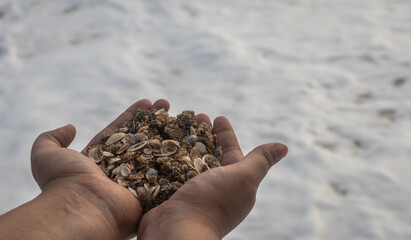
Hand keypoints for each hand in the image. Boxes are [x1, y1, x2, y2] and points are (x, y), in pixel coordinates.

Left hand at [29, 99, 169, 239]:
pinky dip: (180, 155)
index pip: (121, 131)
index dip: (134, 116)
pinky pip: (168, 169)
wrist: (83, 209)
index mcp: (101, 158)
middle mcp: (121, 168)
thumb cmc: (65, 182)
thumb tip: (70, 127)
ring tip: (183, 115)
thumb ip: (51, 138)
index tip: (148, 101)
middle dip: (155, 120)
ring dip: (170, 132)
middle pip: (142, 138)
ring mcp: (138, 179)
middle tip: (168, 104)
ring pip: (157, 151)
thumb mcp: (46, 155)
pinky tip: (190, 138)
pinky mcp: (152, 190)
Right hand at [136, 115, 287, 238]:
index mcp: (233, 184)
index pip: (231, 152)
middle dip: (204, 134)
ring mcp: (192, 193)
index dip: (226, 134)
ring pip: (189, 161)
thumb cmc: (212, 203)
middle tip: (195, 116)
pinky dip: (168, 158)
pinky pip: (171, 171)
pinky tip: (161, 145)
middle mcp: (214, 189)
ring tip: (176, 126)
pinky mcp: (172, 195)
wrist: (177, 232)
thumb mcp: (243, 178)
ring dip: (185, 143)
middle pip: (209, 154)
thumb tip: (284, 147)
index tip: (217, 116)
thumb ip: (260, 161)